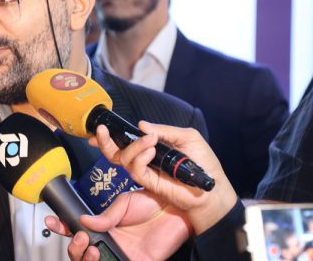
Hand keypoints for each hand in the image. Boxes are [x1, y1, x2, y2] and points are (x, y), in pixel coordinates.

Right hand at [46, 190, 189, 260]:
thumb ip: (104, 216)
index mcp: (104, 226)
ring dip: (84, 258)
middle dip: (73, 247)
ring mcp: (121, 254)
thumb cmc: (152, 202)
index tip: (53, 221)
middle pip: (80, 253)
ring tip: (93, 248)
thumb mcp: (123, 204)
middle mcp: (110, 242)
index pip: (78, 230)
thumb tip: (84, 222)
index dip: (63, 227)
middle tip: (80, 236)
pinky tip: (101, 257)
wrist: (176, 208)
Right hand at [93, 121, 236, 233]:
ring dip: (133, 146)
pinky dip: (140, 157)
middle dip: (105, 141)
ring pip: (124, 159)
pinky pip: (136, 170)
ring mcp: (146, 171)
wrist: (212, 187)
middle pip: (116, 152)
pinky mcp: (149, 183)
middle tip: (102, 130)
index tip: (101, 128)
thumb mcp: (186, 137)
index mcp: (151, 147)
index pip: (126, 141)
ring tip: (149, 140)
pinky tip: (150, 150)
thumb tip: (141, 125)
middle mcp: (144, 159)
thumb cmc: (204, 162)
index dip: (111, 135)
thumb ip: (164, 130)